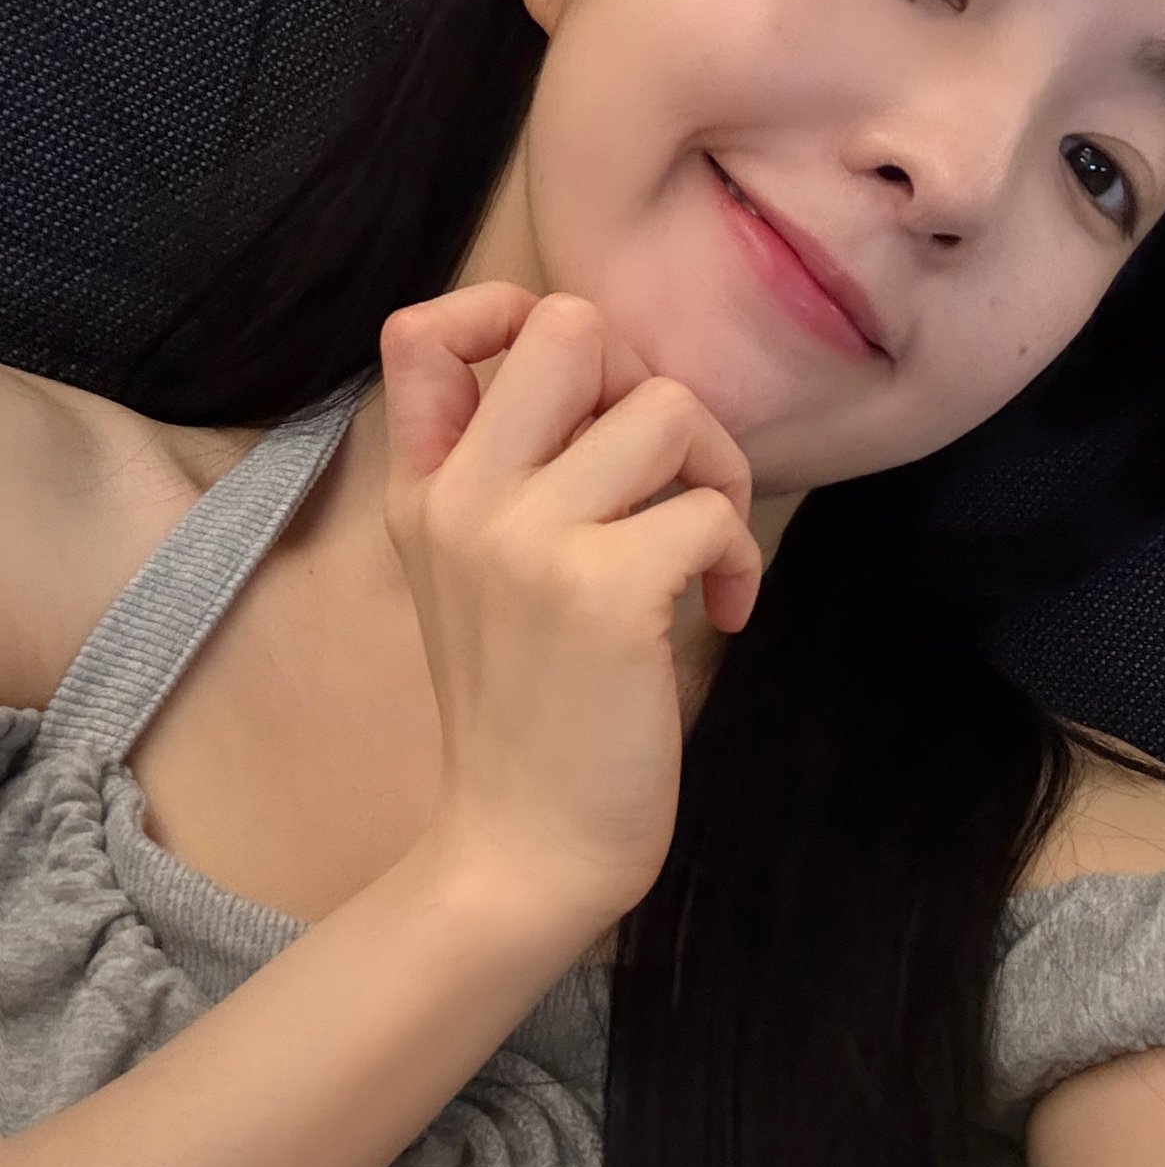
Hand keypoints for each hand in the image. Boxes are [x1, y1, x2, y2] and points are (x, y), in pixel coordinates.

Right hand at [378, 281, 761, 922]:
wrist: (521, 850)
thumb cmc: (525, 715)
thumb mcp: (474, 579)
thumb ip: (506, 477)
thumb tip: (616, 386)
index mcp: (429, 490)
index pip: (424, 330)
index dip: (509, 315)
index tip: (579, 391)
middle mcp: (466, 499)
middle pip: (569, 325)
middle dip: (648, 379)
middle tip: (665, 469)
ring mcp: (530, 541)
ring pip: (666, 407)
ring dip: (717, 473)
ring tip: (706, 554)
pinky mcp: (604, 593)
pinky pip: (709, 509)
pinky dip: (738, 557)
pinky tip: (722, 614)